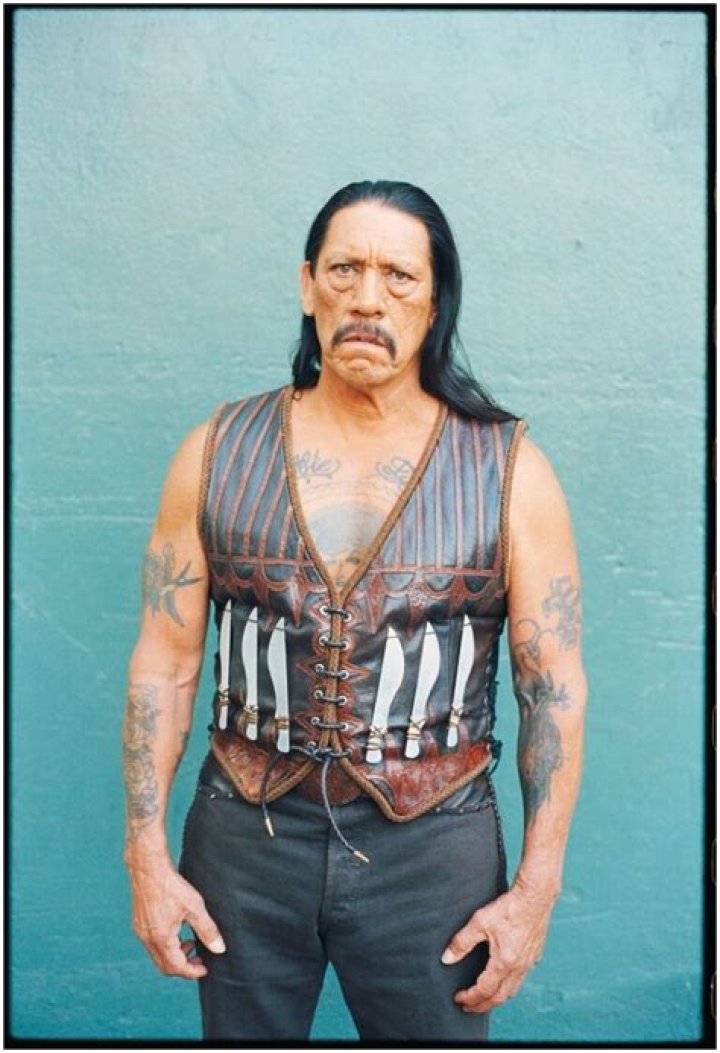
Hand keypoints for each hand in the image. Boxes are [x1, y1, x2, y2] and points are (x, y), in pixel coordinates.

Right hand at [127, 850, 225, 979]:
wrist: (148, 868)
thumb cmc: (172, 886)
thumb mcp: (194, 907)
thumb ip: (207, 930)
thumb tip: (220, 949)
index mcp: (161, 938)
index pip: (176, 968)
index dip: (192, 971)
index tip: (205, 968)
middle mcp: (147, 939)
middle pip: (165, 966)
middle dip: (183, 967)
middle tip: (199, 959)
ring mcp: (141, 932)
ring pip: (158, 956)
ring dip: (175, 955)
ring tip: (191, 942)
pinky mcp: (139, 924)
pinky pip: (152, 944)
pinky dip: (166, 945)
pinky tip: (178, 931)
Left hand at [441, 883, 554, 1012]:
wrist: (535, 896)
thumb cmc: (508, 908)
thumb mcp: (479, 922)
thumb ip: (462, 942)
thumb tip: (446, 959)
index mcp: (504, 962)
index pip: (484, 990)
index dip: (470, 997)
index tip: (458, 999)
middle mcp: (518, 967)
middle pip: (499, 997)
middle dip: (482, 1005)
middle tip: (469, 1007)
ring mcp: (529, 962)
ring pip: (512, 990)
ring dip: (496, 998)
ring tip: (484, 999)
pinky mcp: (535, 955)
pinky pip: (521, 978)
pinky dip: (509, 986)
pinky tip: (503, 979)